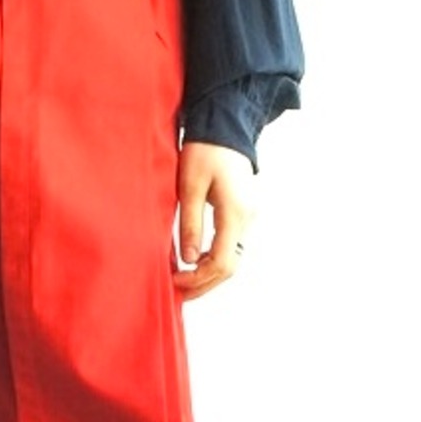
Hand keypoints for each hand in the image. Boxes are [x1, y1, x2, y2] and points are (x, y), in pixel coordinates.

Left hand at [172, 141, 255, 299]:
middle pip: (229, 268)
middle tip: (177, 293)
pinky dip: (213, 260)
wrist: (225, 128)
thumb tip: (187, 260)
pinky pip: (230, 247)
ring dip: (208, 275)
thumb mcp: (190, 186)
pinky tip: (193, 262)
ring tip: (182, 282)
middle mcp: (246, 220)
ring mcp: (247, 218)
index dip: (197, 279)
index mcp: (235, 213)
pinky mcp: (242, 215)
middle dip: (203, 284)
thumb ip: (190, 223)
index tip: (173, 281)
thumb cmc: (205, 151)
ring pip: (231, 260)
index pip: (220, 262)